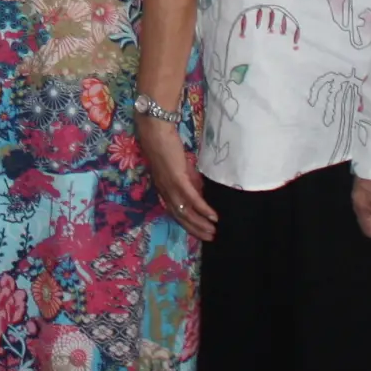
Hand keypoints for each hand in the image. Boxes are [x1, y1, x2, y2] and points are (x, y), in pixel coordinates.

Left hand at [138, 119, 217, 240]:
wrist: (156, 132)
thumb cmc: (167, 147)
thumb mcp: (180, 169)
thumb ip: (190, 182)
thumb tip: (202, 194)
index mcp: (164, 191)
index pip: (175, 213)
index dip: (188, 225)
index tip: (201, 233)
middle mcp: (165, 192)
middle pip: (180, 217)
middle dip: (196, 229)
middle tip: (210, 238)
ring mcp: (170, 187)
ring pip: (186, 212)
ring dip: (200, 223)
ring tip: (213, 231)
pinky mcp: (177, 179)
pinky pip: (191, 199)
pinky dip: (203, 209)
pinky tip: (213, 216)